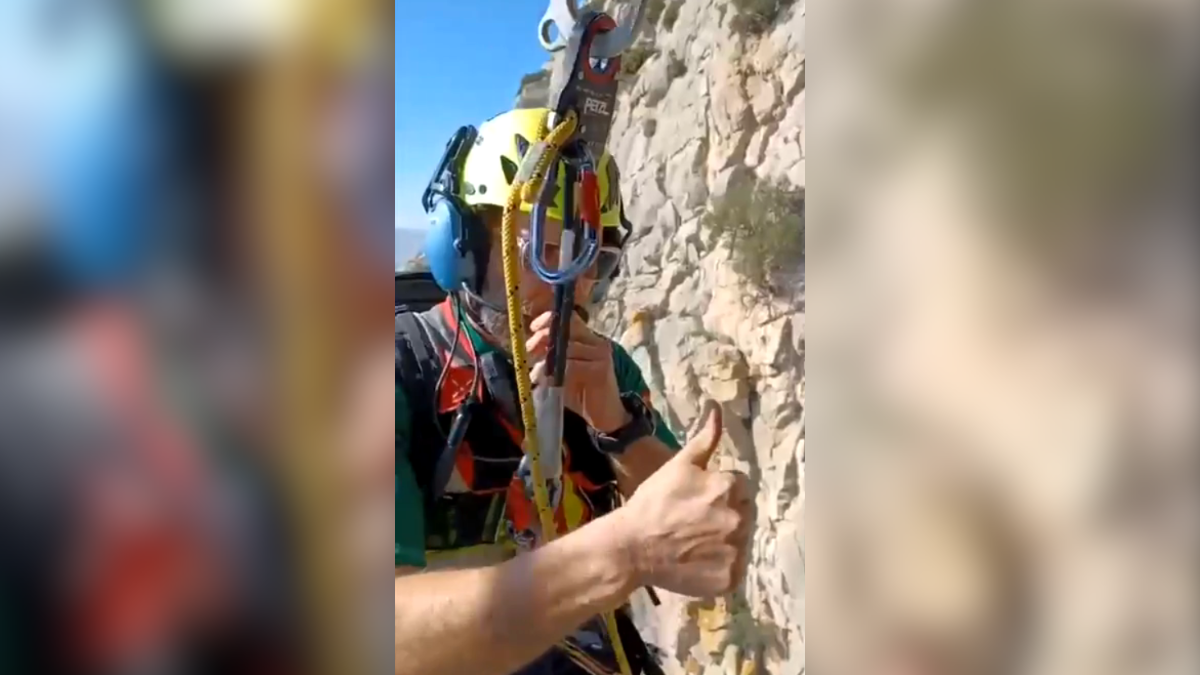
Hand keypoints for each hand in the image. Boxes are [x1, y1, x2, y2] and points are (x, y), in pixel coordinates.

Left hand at [526, 310, 629, 431]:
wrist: (603, 416)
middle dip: (543, 337)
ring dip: (546, 360)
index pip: (568, 317)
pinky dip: (556, 372)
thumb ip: (550, 356)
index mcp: (588, 339)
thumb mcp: (561, 371)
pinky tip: (548, 381)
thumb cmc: (579, 393)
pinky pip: (572, 365)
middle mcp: (597, 342)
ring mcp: (601, 355)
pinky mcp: (601, 370)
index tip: (533, 329)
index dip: (548, 320)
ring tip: (536, 374)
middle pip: (566, 328)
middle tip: (530, 351)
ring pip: (567, 347)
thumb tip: (529, 347)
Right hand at [611, 402, 752, 596]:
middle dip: (726, 512)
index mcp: (730, 488)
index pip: (740, 485)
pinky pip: (736, 568)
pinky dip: (722, 565)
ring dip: (727, 539)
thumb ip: (705, 439)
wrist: (632, 547)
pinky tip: (700, 560)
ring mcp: (736, 552)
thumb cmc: (654, 502)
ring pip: (742, 540)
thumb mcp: (679, 465)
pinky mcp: (730, 578)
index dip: (719, 490)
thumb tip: (717, 407)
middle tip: (697, 521)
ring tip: (697, 541)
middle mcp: (740, 519)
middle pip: (745, 512)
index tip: (698, 500)